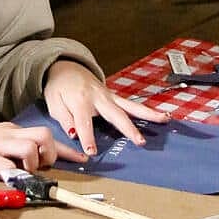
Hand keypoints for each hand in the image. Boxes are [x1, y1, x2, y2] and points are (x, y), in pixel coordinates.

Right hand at [0, 121, 86, 174]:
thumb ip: (17, 147)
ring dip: (33, 163)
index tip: (83, 158)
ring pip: (29, 147)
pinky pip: (6, 165)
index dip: (67, 150)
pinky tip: (14, 179)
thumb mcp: (0, 139)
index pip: (46, 136)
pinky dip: (15, 174)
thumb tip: (35, 160)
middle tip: (41, 166)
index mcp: (15, 130)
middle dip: (50, 153)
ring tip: (25, 172)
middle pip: (44, 134)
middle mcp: (11, 134)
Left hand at [44, 59, 168, 154]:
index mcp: (80, 100)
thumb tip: (75, 133)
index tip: (93, 151)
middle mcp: (98, 98)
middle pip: (116, 114)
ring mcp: (109, 96)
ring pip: (130, 106)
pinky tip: (161, 116)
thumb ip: (64, 119)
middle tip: (140, 141)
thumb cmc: (59, 87)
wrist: (66, 67)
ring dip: (148, 114)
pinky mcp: (114, 96)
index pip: (84, 123)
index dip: (88, 137)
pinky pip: (131, 104)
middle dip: (128, 128)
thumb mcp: (53, 103)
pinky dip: (146, 110)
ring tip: (164, 120)